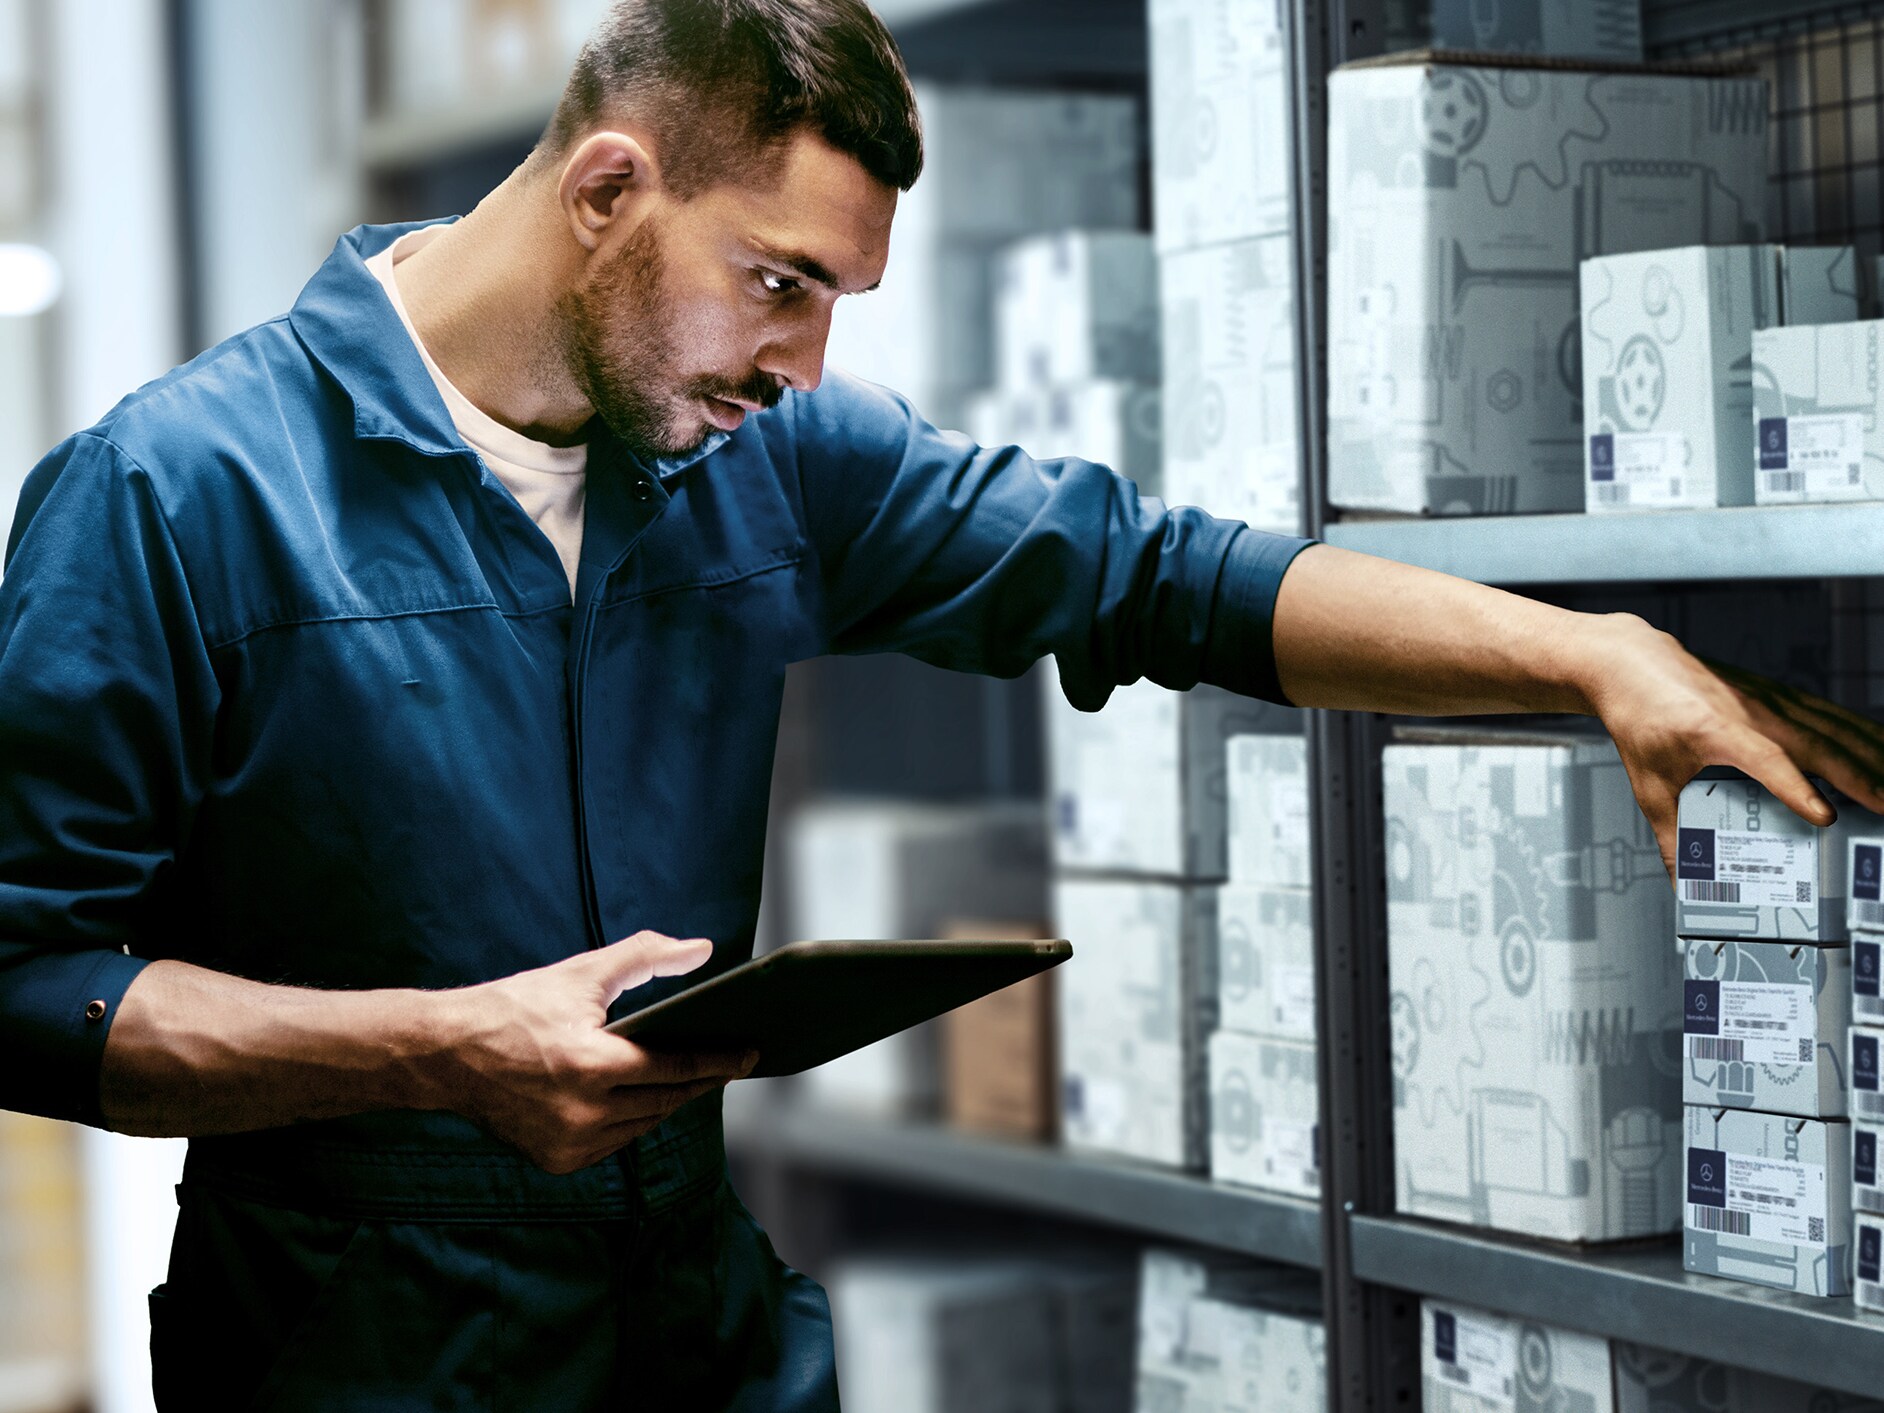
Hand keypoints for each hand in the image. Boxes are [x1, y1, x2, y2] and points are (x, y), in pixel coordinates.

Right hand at [427, 931, 756, 1173]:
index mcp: (590, 1065)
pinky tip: (644, 1099)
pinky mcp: (556, 1161)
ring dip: (668, 1102)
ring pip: (643, 1125)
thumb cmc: (515, 1007)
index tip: (750, 1054)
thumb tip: (702, 949)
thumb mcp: (581, 973)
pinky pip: (614, 1143)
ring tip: (691, 1077)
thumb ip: (645, 956)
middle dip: (700, 1081)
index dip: (719, 1061)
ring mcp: (568, 1144)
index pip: (674, 1067)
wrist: (445, 1054)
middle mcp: (582, 1113)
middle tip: (729, 1064)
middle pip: (666, 1100)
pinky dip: (632, 1121)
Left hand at [1577, 614, 1883, 879]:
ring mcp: (1768, 699)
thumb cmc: (1640, 720)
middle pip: (1816, 744)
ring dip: (1872, 756)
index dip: (1795, 788)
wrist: (1634, 664)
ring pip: (1834, 728)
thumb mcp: (1648, 782)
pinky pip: (1830, 716)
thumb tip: (1686, 884)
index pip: (1764, 760)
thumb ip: (1670, 835)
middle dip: (1861, 778)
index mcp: (1711, 730)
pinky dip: (1861, 734)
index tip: (1824, 816)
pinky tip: (1882, 753)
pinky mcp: (1779, 696)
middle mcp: (1748, 710)